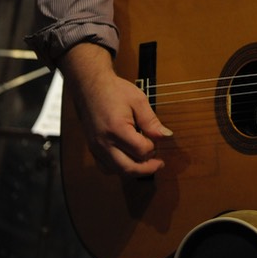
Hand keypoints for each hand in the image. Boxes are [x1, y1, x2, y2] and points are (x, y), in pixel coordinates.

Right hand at [60, 43, 172, 176]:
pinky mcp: (92, 148)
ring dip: (134, 170)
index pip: (141, 150)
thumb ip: (152, 121)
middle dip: (147, 168)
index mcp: (117, 129)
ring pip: (117, 171)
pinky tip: (128, 160)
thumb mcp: (138, 101)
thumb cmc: (114, 91)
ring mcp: (96, 147)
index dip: (153, 147)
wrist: (90, 86)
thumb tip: (166, 136)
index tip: (155, 138)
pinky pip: (106, 167)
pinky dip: (119, 168)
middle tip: (159, 164)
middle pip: (128, 168)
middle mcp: (104, 143)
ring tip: (146, 162)